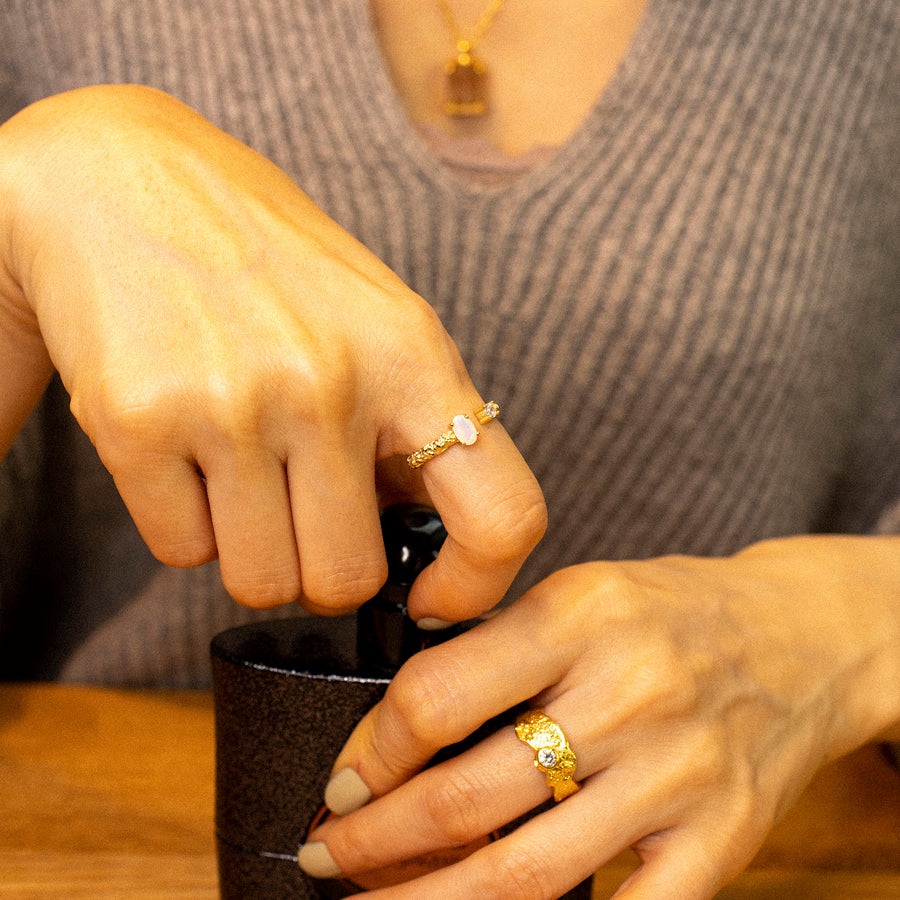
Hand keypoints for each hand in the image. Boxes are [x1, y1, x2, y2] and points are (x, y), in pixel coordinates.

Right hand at [0, 85, 544, 614]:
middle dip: (319, 566)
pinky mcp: (140, 422)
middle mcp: (332, 381)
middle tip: (297, 507)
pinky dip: (184, 522)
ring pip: (260, 583)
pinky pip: (181, 552)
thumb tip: (431, 549)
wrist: (125, 180)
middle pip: (346, 582)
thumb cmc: (268, 264)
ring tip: (236, 468)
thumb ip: (415, 429)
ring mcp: (235, 403)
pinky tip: (182, 450)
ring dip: (250, 547)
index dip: (477, 584)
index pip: (501, 513)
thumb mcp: (378, 323)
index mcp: (414, 356)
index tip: (434, 598)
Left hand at [300, 535, 899, 897]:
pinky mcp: (722, 837)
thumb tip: (397, 723)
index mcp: (579, 614)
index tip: (341, 781)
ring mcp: (679, 773)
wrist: (799, 636)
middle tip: (328, 856)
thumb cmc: (672, 610)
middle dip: (378, 842)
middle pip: (470, 795)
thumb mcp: (580, 591)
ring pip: (528, 871)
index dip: (370, 751)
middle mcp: (629, 692)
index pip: (438, 696)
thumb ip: (499, 647)